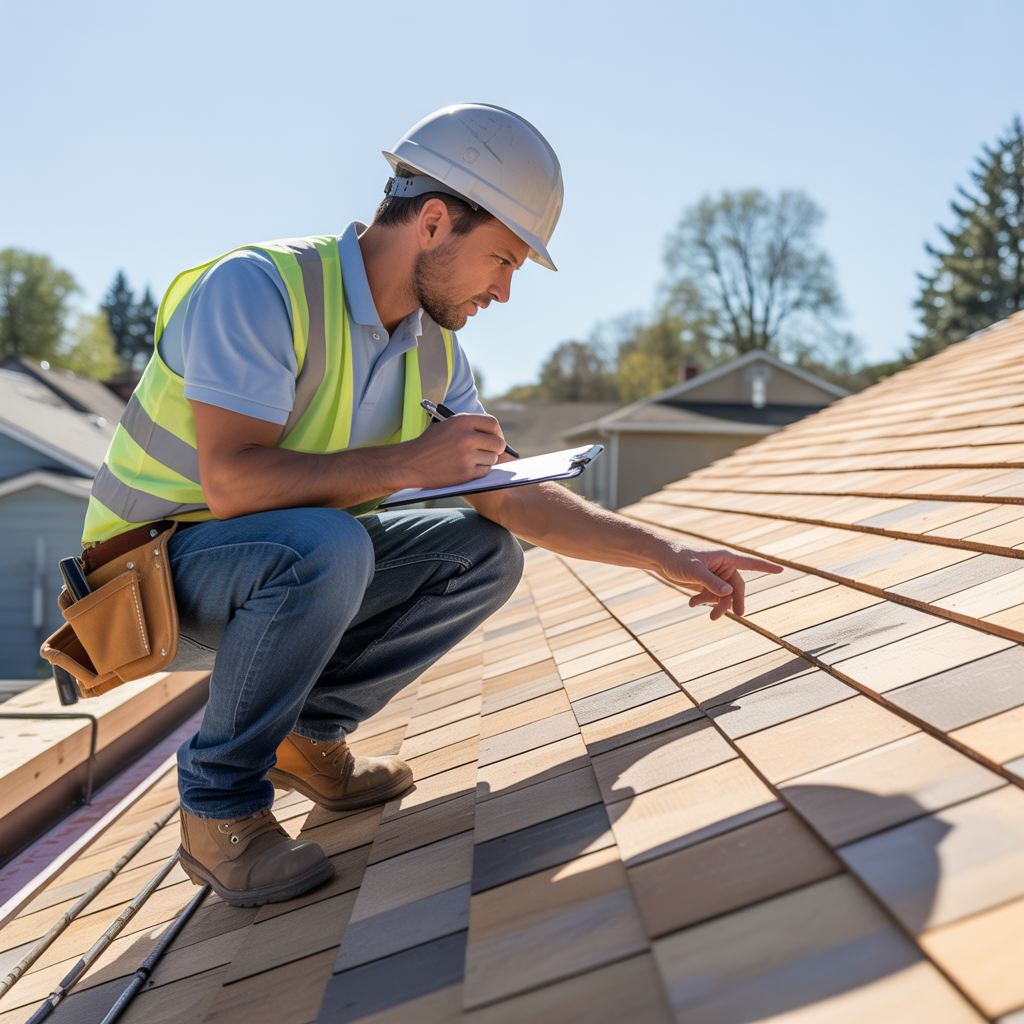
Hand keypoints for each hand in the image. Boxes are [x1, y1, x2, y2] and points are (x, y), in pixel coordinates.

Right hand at [403, 413, 506, 488]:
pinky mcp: (466, 473)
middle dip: (497, 448)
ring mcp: (467, 457)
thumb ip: (468, 426)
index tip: (495, 437)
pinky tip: (468, 468)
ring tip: (473, 460)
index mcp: (461, 421)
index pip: (493, 423)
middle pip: (498, 443)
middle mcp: (466, 437)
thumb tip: (494, 433)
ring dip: (487, 460)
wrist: (409, 463)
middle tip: (491, 451)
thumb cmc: (429, 444)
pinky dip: (480, 471)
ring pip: (493, 458)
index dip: (497, 432)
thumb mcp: (446, 425)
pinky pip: (485, 471)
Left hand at [657, 540, 783, 619]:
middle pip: (736, 588)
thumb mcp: (694, 570)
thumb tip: (729, 593)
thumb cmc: (677, 557)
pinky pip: (712, 596)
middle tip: (732, 616)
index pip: (750, 563)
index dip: (766, 567)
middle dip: (731, 602)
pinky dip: (704, 601)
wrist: (660, 558)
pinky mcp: (706, 583)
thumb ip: (711, 582)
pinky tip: (691, 604)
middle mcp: (723, 566)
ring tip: (698, 608)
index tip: (781, 570)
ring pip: (724, 595)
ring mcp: (715, 576)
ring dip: (715, 604)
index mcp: (725, 557)